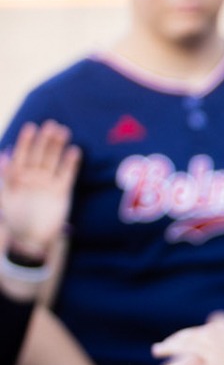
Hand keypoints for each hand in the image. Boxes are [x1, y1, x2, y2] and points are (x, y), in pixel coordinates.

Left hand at [0, 120, 79, 259]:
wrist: (30, 238)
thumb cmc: (14, 219)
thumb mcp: (5, 198)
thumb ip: (5, 178)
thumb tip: (3, 156)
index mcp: (17, 176)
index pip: (21, 154)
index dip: (25, 141)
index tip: (31, 127)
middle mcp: (33, 177)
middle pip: (39, 154)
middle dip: (45, 140)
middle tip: (52, 125)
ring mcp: (47, 183)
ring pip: (53, 161)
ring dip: (58, 147)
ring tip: (64, 132)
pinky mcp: (61, 191)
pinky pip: (67, 174)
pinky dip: (70, 163)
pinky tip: (74, 151)